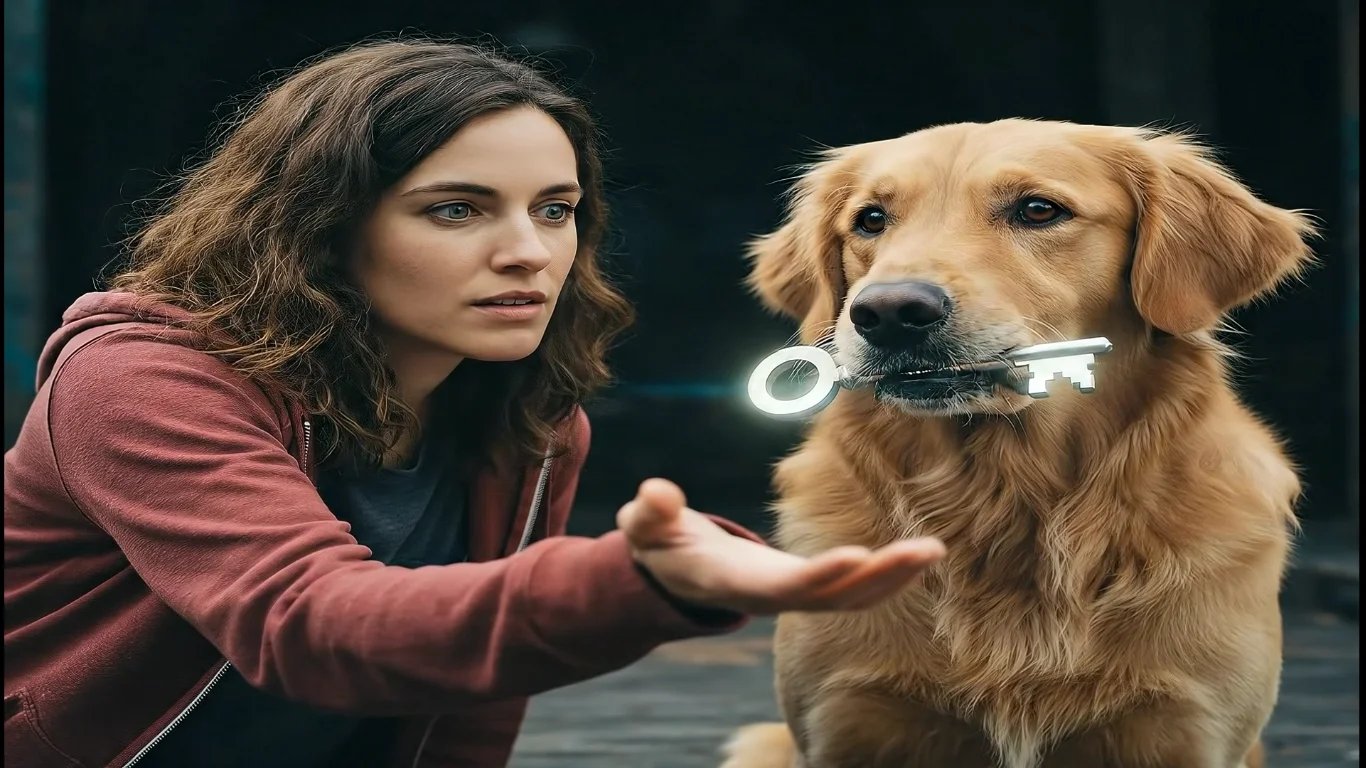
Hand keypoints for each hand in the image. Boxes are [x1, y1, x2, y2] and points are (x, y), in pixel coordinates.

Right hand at [616, 478, 945, 614]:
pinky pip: (854, 589)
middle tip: (923, 552)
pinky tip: (920, 556)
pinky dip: (888, 576)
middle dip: (878, 577)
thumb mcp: (644, 526)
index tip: (856, 557)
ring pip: (851, 598)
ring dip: (894, 577)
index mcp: (732, 583)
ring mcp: (791, 597)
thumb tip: (657, 493)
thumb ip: (649, 511)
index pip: (782, 586)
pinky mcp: (806, 587)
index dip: (818, 575)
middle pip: (831, 597)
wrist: (671, 573)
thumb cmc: (659, 543)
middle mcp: (769, 598)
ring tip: (934, 550)